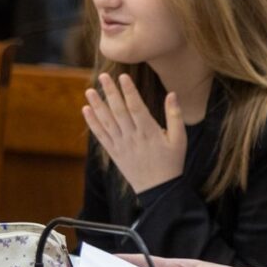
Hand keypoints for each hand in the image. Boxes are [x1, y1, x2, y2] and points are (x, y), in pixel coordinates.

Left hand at [82, 73, 185, 192]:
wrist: (159, 190)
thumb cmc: (172, 162)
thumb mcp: (180, 139)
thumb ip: (175, 116)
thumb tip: (172, 94)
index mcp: (150, 132)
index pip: (136, 107)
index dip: (129, 91)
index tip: (123, 76)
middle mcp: (132, 137)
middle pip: (119, 111)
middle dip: (111, 92)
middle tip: (103, 76)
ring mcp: (121, 145)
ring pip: (106, 122)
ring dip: (97, 105)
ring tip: (90, 90)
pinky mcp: (114, 153)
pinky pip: (101, 136)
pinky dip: (92, 123)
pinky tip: (86, 110)